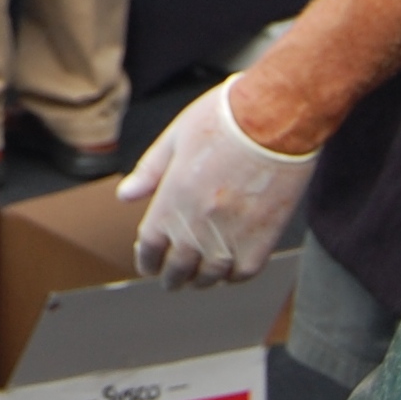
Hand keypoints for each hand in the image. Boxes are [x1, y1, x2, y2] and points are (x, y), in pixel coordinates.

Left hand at [116, 78, 316, 287]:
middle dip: (172, 277)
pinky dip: (233, 276)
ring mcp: (230, 236)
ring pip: (209, 276)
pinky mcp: (262, 240)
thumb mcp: (176, 137)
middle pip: (177, 268)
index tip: (148, 265)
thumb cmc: (225, 119)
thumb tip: (125, 195)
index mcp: (171, 199)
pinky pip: (242, 273)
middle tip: (172, 280)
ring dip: (200, 280)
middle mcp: (196, 225)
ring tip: (198, 279)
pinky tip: (230, 270)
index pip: (150, 246)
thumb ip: (150, 171)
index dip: (147, 260)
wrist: (275, 119)